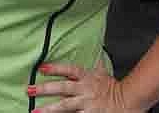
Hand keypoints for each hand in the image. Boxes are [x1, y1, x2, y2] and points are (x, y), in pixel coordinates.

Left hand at [28, 61, 144, 112]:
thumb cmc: (114, 88)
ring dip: (49, 109)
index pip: (69, 70)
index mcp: (87, 78)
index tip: (41, 68)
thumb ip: (96, 64)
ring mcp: (87, 104)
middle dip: (45, 89)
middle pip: (62, 88)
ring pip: (65, 106)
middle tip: (29, 90)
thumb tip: (97, 51)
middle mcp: (85, 90)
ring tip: (35, 111)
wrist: (129, 100)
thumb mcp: (104, 73)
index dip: (55, 68)